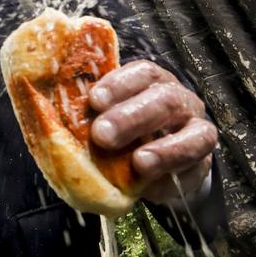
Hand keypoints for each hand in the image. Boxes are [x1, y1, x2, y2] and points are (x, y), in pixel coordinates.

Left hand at [89, 59, 216, 203]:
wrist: (157, 165)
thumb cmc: (125, 133)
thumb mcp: (107, 119)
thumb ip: (90, 117)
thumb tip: (52, 120)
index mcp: (151, 82)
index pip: (142, 72)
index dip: (119, 84)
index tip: (94, 100)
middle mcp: (177, 100)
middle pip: (164, 100)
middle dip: (132, 117)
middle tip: (102, 135)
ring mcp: (195, 128)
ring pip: (192, 132)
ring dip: (163, 149)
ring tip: (139, 162)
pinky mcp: (203, 160)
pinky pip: (195, 165)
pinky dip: (172, 175)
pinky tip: (151, 183)